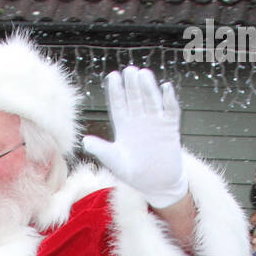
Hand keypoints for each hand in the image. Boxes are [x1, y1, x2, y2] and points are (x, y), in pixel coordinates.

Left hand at [82, 67, 187, 208]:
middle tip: (129, 70)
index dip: (116, 91)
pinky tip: (166, 87)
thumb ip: (102, 150)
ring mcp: (155, 123)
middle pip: (135, 98)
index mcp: (124, 127)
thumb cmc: (134, 174)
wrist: (157, 185)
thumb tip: (85, 141)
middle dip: (131, 85)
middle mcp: (139, 121)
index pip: (119, 105)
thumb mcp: (116, 163)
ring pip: (151, 100)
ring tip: (143, 74)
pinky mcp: (170, 128)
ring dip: (148, 88)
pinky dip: (169, 99)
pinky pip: (170, 110)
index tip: (112, 76)